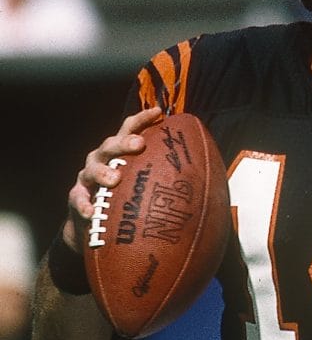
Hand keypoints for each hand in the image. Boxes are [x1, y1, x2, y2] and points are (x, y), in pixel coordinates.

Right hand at [62, 107, 162, 253]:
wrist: (95, 228)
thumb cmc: (126, 202)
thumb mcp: (143, 186)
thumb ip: (164, 178)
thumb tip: (206, 180)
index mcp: (120, 153)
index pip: (129, 130)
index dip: (142, 119)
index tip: (159, 112)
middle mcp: (102, 159)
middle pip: (111, 145)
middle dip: (124, 142)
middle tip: (139, 144)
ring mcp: (87, 178)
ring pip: (92, 168)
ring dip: (103, 171)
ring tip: (114, 179)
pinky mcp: (76, 197)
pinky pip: (78, 199)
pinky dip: (84, 204)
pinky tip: (92, 212)